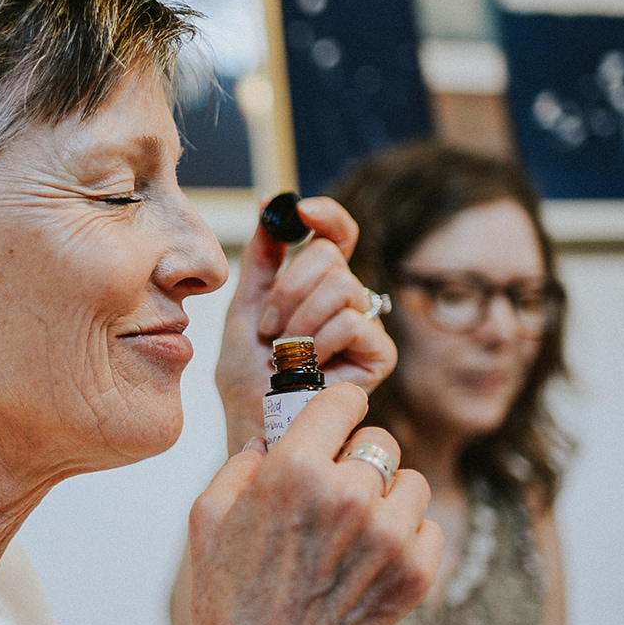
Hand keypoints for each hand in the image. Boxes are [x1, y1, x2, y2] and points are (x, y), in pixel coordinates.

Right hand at [190, 384, 438, 624]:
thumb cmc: (228, 598)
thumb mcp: (208, 516)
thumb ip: (243, 462)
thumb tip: (273, 439)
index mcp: (294, 470)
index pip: (343, 399)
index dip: (336, 409)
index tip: (333, 422)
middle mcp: (348, 495)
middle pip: (379, 440)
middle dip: (357, 458)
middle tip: (334, 491)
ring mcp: (389, 536)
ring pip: (410, 481)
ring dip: (387, 497)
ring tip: (355, 529)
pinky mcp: (416, 573)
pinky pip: (429, 526)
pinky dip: (407, 537)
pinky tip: (371, 559)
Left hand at [214, 197, 395, 453]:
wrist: (253, 420)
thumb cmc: (247, 374)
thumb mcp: (245, 305)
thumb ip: (262, 257)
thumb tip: (270, 204)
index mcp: (315, 283)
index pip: (335, 234)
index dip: (325, 215)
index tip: (301, 209)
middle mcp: (345, 299)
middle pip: (329, 256)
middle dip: (288, 289)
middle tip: (270, 328)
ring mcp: (364, 324)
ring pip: (339, 286)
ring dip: (299, 320)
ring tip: (285, 352)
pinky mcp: (378, 353)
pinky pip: (352, 322)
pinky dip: (321, 342)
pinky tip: (311, 366)